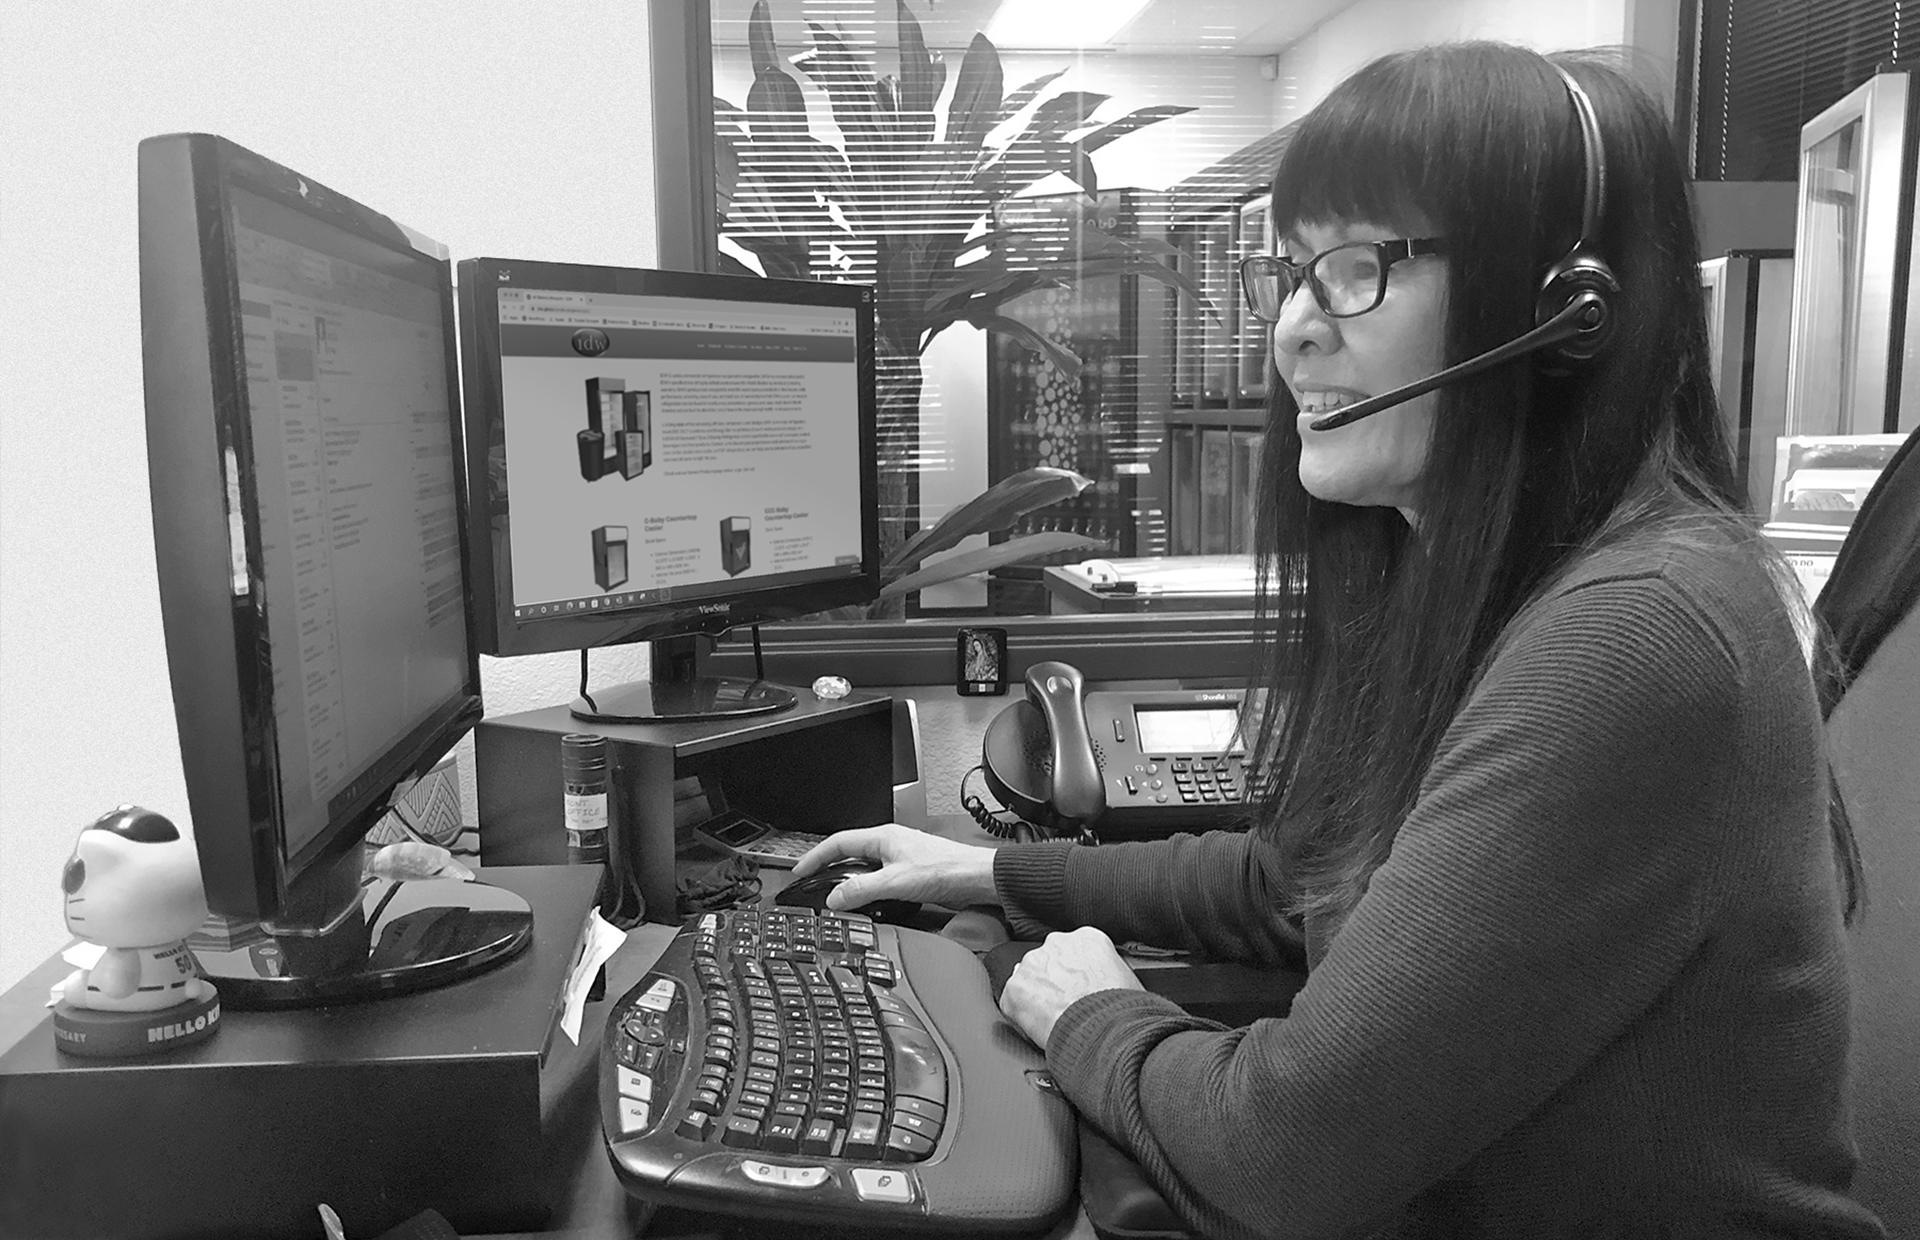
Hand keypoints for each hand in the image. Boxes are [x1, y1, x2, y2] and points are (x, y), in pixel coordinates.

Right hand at [789, 823, 997, 911]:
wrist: (978, 878)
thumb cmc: (947, 870)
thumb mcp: (896, 882)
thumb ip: (862, 890)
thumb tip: (835, 898)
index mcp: (883, 838)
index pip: (838, 842)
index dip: (815, 856)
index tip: (800, 870)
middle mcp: (891, 844)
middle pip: (849, 853)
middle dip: (828, 867)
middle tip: (812, 883)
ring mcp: (901, 858)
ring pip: (865, 867)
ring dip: (848, 880)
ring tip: (834, 895)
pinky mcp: (912, 873)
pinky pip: (879, 878)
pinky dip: (866, 888)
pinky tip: (868, 901)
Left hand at [999, 927, 1142, 1050]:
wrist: (1105, 1031)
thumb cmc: (1122, 1010)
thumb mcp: (1131, 980)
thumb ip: (1112, 972)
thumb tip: (1114, 984)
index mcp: (1087, 938)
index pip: (1076, 951)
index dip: (1078, 973)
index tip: (1081, 987)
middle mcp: (1056, 944)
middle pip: (1050, 961)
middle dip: (1056, 981)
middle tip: (1067, 1005)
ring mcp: (1032, 965)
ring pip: (1030, 979)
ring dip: (1039, 996)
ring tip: (1055, 1020)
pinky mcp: (1014, 990)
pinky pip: (1013, 1003)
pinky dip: (1022, 1017)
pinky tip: (1040, 1029)